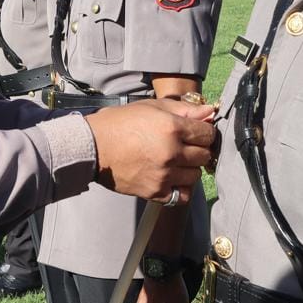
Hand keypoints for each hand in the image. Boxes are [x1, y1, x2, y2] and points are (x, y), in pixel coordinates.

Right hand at [86, 99, 213, 202]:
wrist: (92, 147)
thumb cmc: (119, 123)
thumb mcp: (151, 107)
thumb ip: (183, 109)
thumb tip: (209, 112)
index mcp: (172, 128)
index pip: (207, 133)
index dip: (204, 131)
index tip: (196, 132)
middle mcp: (171, 152)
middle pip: (204, 155)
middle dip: (198, 149)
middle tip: (184, 146)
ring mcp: (164, 174)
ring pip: (195, 175)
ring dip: (189, 169)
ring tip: (174, 162)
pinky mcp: (155, 192)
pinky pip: (183, 195)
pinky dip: (180, 188)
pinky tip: (170, 178)